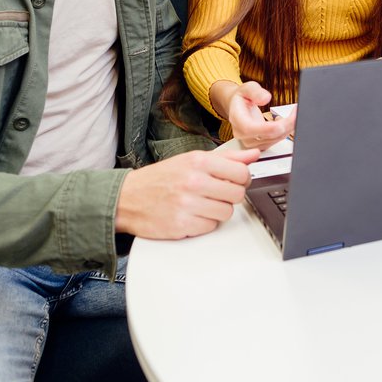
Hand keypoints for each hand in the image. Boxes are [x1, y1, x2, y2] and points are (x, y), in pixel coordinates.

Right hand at [115, 148, 259, 238]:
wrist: (127, 198)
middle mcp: (194, 182)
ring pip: (226, 212)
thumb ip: (226, 158)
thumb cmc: (161, 178)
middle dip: (230, 196)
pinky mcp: (181, 225)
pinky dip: (205, 223)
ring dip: (218, 210)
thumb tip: (253, 154)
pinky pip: (211, 227)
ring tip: (203, 204)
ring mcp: (187, 205)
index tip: (235, 181)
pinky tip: (192, 215)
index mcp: (199, 162)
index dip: (242, 179)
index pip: (241, 173)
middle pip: (237, 194)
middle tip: (217, 193)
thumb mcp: (192, 159)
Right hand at [217, 80, 296, 148]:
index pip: (250, 129)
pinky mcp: (260, 144)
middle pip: (267, 136)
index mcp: (237, 119)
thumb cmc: (243, 97)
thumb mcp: (247, 88)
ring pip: (275, 140)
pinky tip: (287, 120)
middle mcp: (242, 134)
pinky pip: (276, 141)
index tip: (283, 122)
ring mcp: (251, 142)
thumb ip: (255, 92)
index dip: (268, 128)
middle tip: (297, 111)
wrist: (238, 106)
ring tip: (294, 113)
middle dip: (286, 124)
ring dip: (288, 127)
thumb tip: (266, 98)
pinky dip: (285, 131)